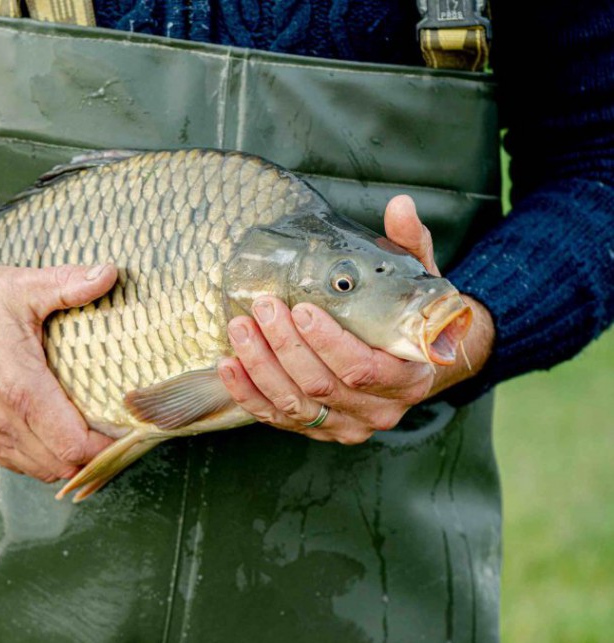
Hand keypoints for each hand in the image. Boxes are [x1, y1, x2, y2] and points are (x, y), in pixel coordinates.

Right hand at [0, 234, 116, 480]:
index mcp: (21, 389)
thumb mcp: (23, 286)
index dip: (108, 447)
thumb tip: (111, 273)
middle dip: (93, 457)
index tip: (128, 432)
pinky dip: (39, 457)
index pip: (75, 445)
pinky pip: (14, 462)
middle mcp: (1, 420)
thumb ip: (70, 284)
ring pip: (38, 471)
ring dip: (66, 460)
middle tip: (116, 434)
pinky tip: (51, 434)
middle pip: (62, 466)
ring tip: (88, 436)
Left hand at [216, 195, 494, 443]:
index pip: (364, 369)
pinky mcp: (316, 430)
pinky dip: (248, 392)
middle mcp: (378, 410)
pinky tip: (229, 363)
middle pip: (322, 385)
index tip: (302, 309)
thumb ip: (411, 244)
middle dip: (285, 346)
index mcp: (408, 377)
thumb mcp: (420, 282)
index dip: (329, 343)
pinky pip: (275, 418)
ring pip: (294, 404)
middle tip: (263, 307)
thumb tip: (400, 205)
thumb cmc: (408, 319)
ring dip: (260, 366)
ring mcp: (345, 426)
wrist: (411, 361)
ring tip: (239, 327)